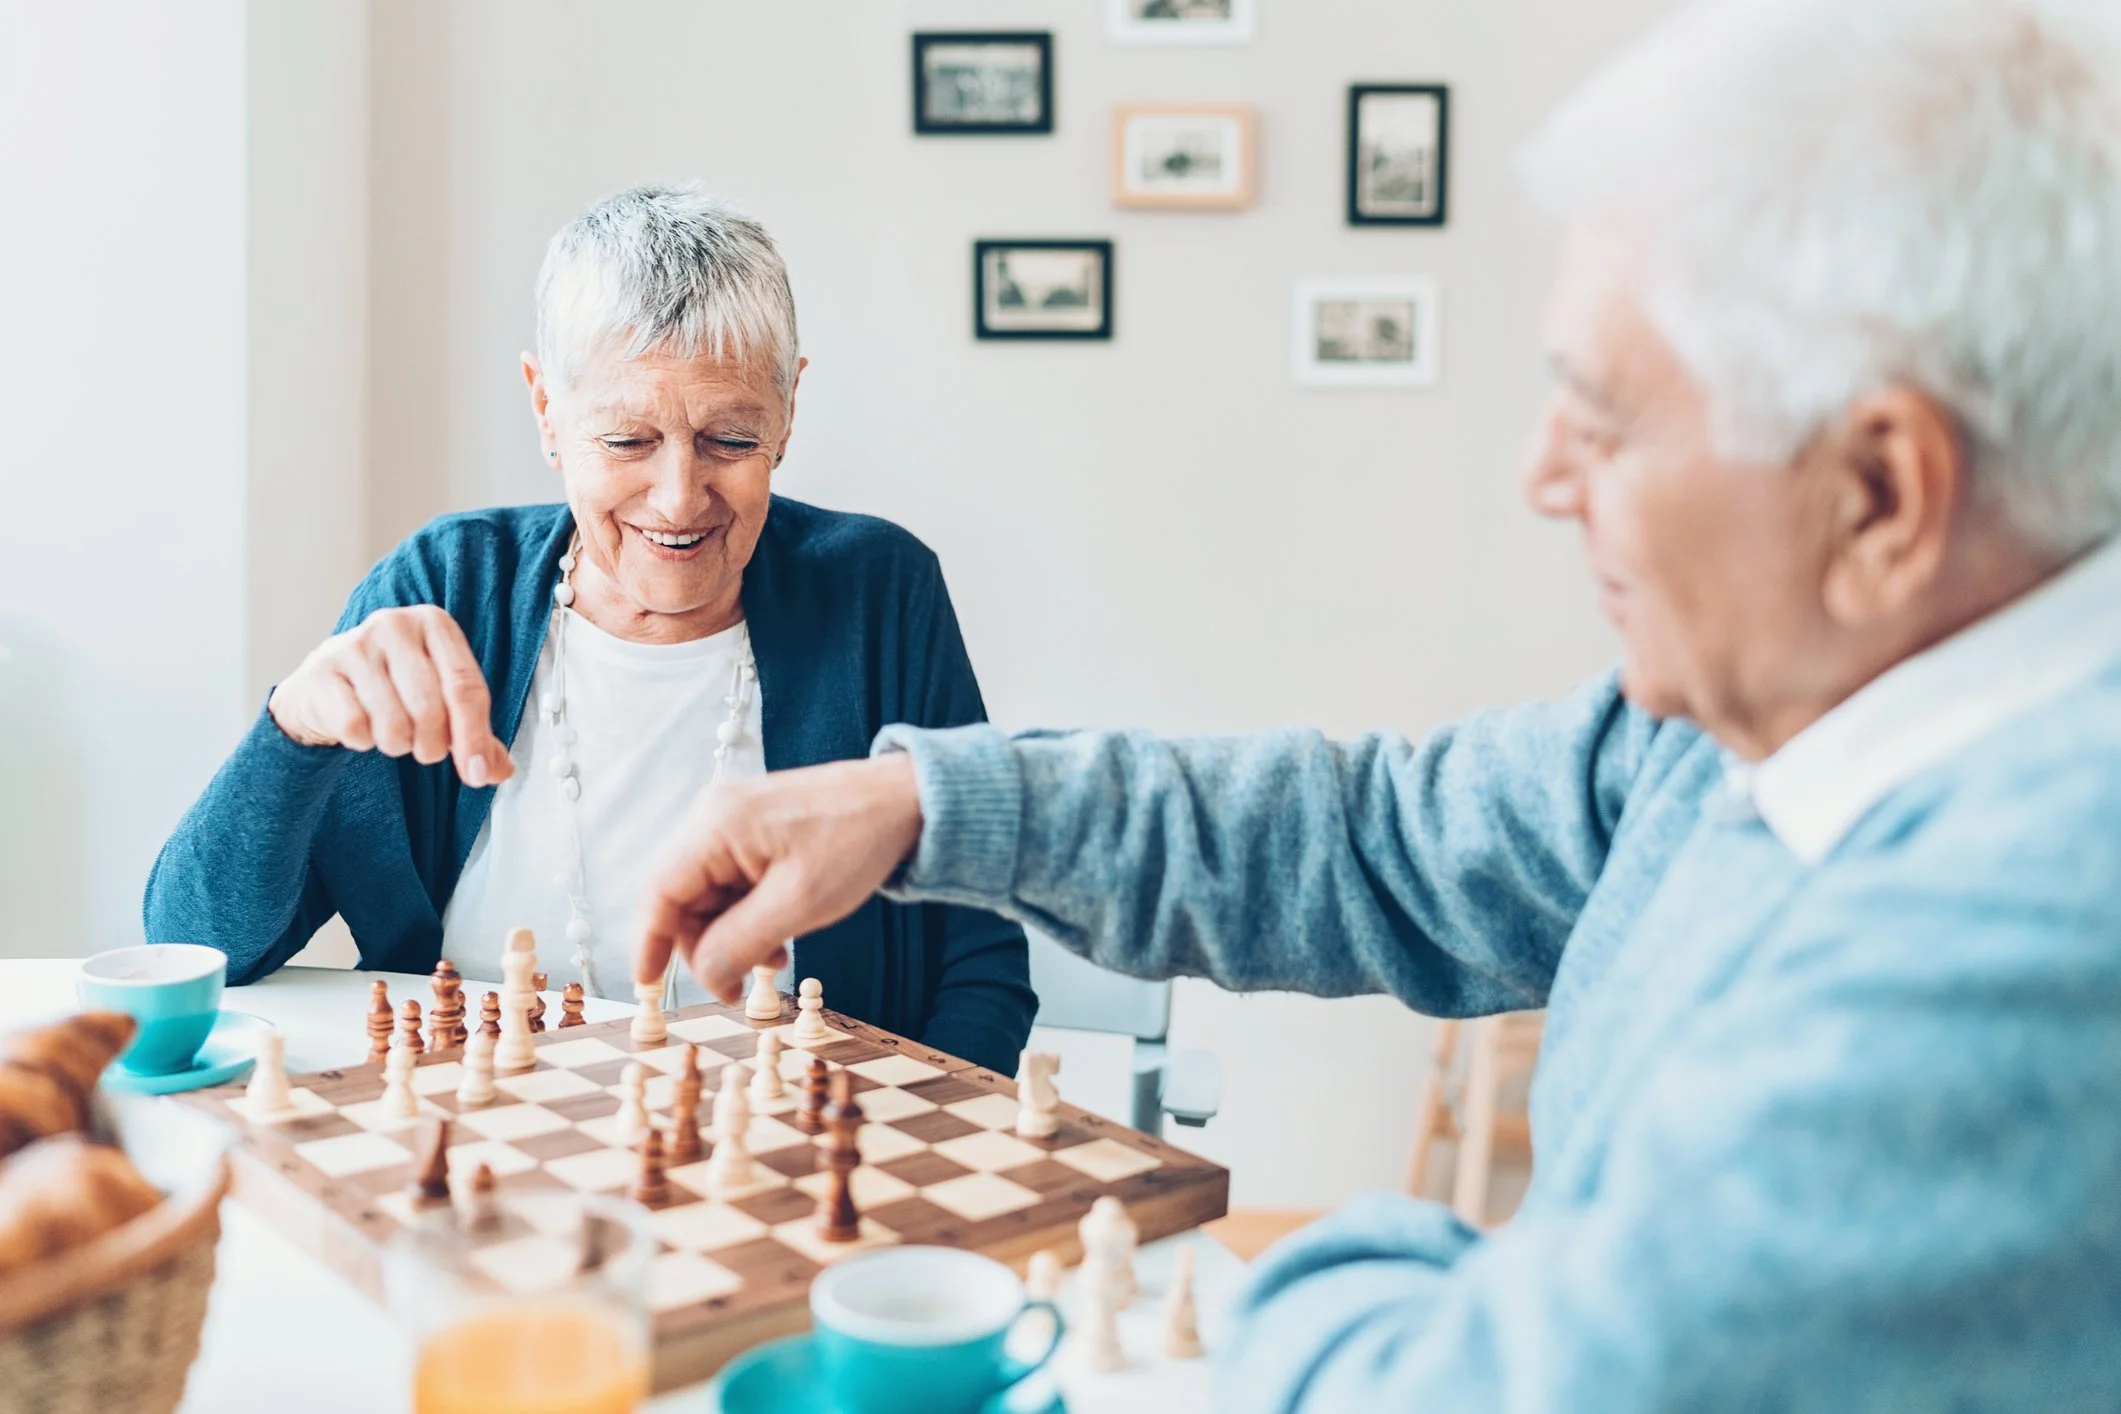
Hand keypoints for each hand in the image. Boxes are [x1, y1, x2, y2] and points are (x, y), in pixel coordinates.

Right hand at [267, 606, 514, 785]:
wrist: (325, 685)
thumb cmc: (395, 689)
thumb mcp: (441, 699)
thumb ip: (475, 733)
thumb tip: (498, 770)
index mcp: (435, 623)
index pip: (466, 687)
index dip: (475, 737)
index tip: (477, 773)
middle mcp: (394, 625)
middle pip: (431, 710)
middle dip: (433, 746)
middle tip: (426, 749)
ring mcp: (354, 645)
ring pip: (394, 724)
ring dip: (398, 745)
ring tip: (392, 732)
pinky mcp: (321, 672)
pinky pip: (356, 729)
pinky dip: (363, 741)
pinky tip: (360, 726)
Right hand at [636, 756, 924, 1000]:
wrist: (908, 800)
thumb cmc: (857, 842)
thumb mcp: (799, 904)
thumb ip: (740, 943)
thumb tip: (703, 976)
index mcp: (716, 825)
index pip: (660, 892)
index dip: (650, 943)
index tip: (648, 986)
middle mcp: (715, 817)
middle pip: (682, 897)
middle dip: (707, 946)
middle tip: (742, 985)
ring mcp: (735, 821)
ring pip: (709, 895)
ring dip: (732, 934)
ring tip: (776, 957)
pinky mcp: (756, 829)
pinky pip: (733, 882)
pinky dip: (749, 915)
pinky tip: (780, 933)